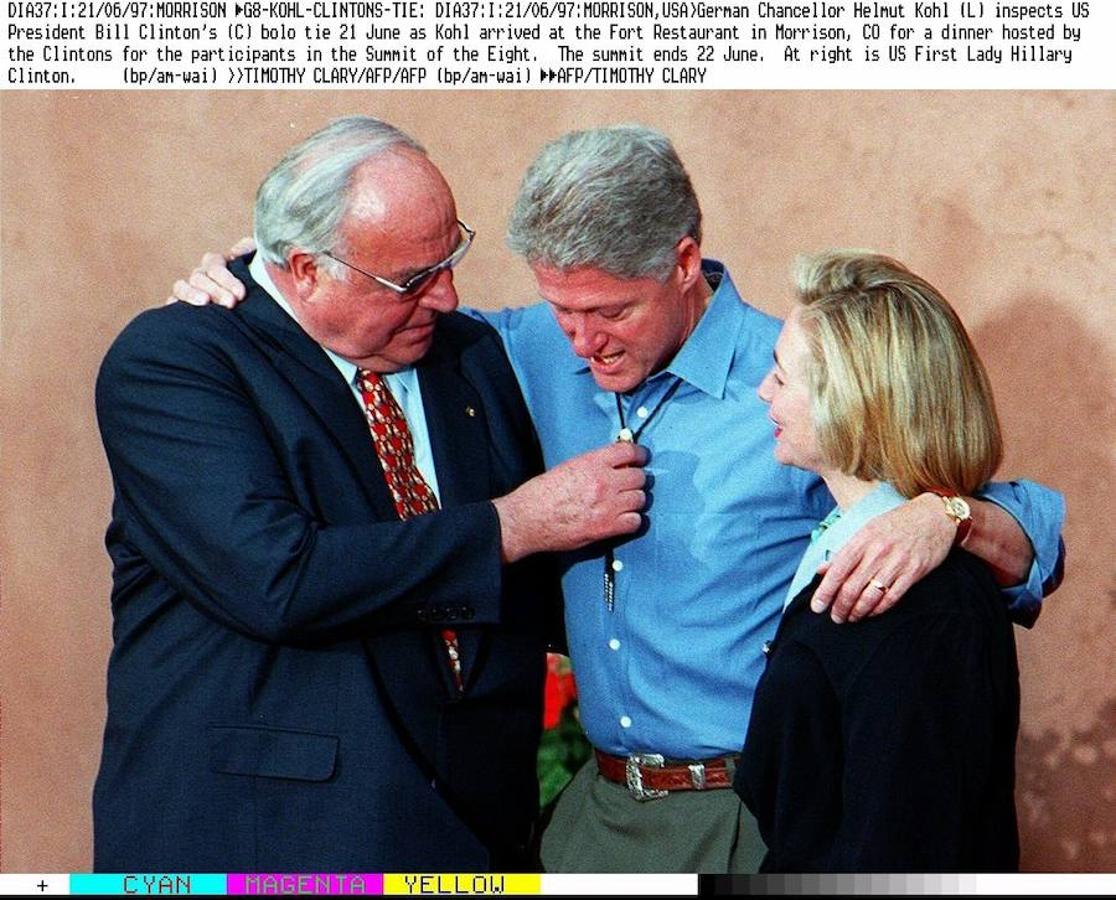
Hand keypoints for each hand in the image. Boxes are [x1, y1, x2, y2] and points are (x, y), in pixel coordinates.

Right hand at [166, 237, 253, 306]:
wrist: (252, 316)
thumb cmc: (256, 288)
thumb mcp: (256, 266)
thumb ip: (249, 251)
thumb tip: (235, 252)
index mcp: (217, 264)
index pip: (215, 265)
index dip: (227, 278)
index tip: (241, 294)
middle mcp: (200, 276)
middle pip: (200, 277)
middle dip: (216, 290)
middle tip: (230, 303)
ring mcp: (189, 290)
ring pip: (182, 287)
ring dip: (192, 294)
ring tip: (204, 302)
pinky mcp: (181, 308)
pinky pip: (172, 303)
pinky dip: (173, 305)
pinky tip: (181, 312)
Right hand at [493, 442, 647, 562]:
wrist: (526, 519)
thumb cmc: (540, 495)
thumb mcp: (566, 467)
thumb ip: (592, 465)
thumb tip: (612, 465)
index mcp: (592, 463)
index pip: (629, 451)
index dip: (639, 454)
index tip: (641, 458)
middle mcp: (603, 482)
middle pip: (639, 477)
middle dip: (636, 480)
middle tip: (630, 484)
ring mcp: (607, 505)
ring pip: (640, 499)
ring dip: (635, 500)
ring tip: (626, 503)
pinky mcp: (606, 527)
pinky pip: (635, 522)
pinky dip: (632, 520)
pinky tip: (624, 519)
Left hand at [810, 492, 952, 622]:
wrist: (935, 516)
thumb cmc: (897, 523)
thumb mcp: (867, 530)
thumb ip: (844, 551)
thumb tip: (822, 570)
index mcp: (862, 539)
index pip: (837, 570)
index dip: (824, 591)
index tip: (817, 606)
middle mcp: (877, 552)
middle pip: (851, 587)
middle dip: (839, 607)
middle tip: (835, 617)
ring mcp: (897, 563)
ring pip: (870, 596)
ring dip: (857, 612)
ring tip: (850, 618)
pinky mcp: (914, 573)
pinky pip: (892, 597)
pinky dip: (878, 609)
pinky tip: (870, 613)